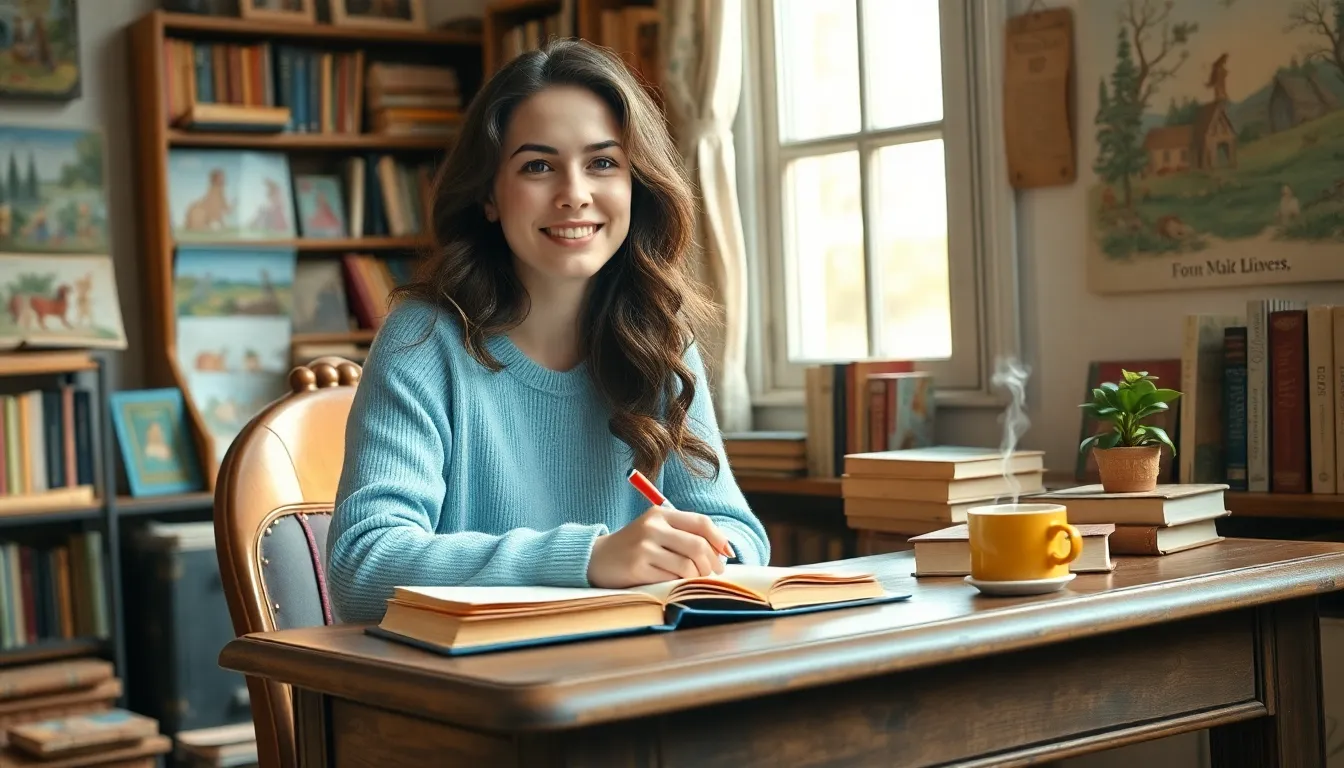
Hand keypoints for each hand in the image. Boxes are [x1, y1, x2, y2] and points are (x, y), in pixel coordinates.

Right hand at [587, 506, 733, 588]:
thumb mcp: (656, 530)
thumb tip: (722, 551)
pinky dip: (679, 583)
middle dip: (712, 563)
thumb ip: (684, 534)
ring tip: (695, 579)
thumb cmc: (636, 546)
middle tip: (715, 573)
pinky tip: (677, 583)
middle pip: (698, 545)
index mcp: (660, 513)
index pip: (701, 522)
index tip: (728, 554)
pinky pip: (671, 579)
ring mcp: (644, 547)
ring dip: (697, 576)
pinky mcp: (637, 568)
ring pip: (687, 565)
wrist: (597, 558)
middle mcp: (652, 527)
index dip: (720, 539)